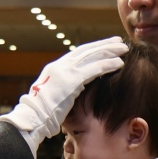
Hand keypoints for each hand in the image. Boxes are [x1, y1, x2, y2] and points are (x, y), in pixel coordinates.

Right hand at [0, 37, 127, 150]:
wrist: (34, 118)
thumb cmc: (43, 113)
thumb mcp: (54, 95)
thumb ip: (65, 87)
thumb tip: (76, 89)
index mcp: (55, 68)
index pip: (77, 54)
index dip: (93, 48)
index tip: (105, 45)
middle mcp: (60, 66)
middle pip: (86, 50)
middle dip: (104, 44)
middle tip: (119, 41)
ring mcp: (65, 71)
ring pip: (92, 56)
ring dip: (110, 51)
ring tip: (124, 49)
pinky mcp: (72, 80)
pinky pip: (94, 69)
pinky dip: (108, 65)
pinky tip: (119, 63)